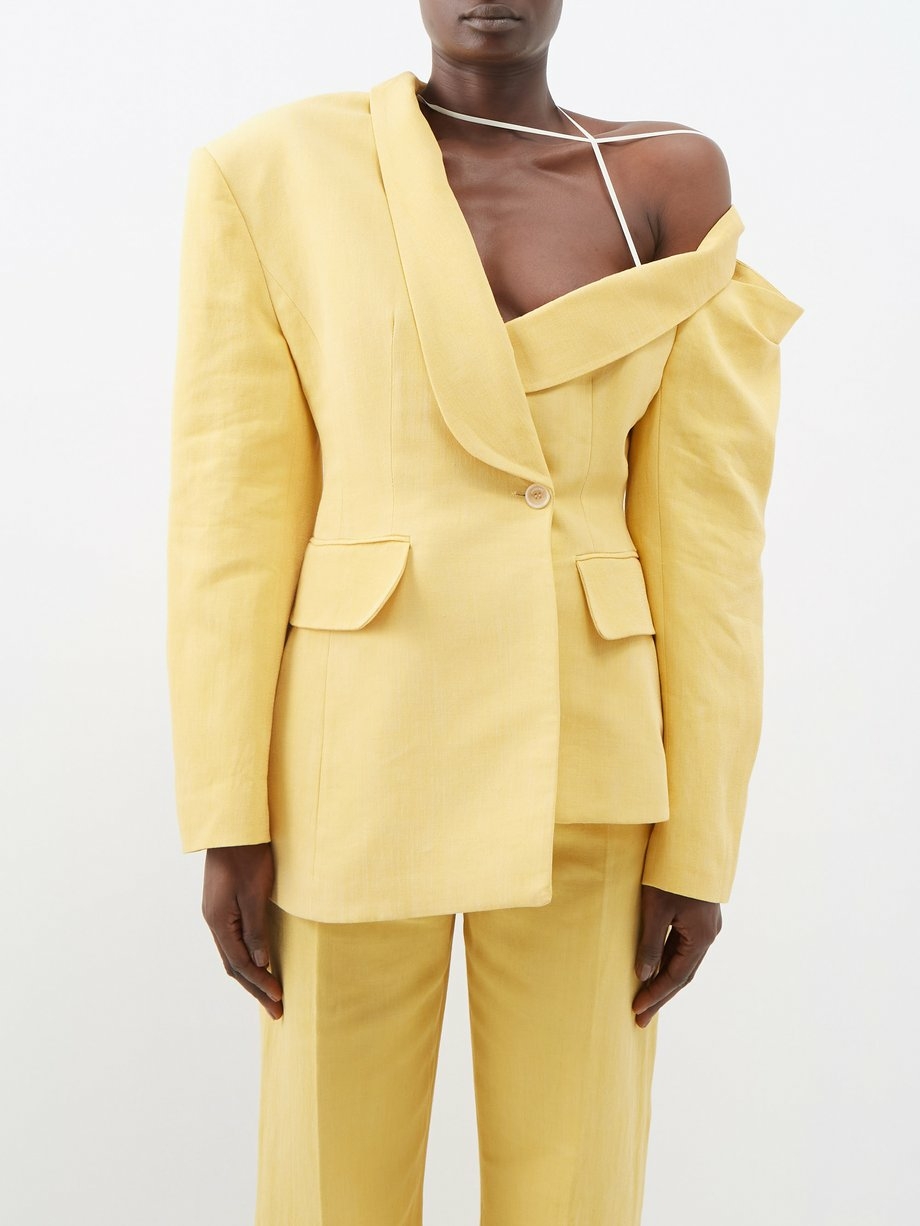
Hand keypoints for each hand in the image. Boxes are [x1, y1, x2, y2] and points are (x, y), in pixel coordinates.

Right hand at [201, 843, 282, 1019]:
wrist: (233, 826)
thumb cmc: (248, 856)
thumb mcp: (255, 893)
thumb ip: (256, 929)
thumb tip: (260, 963)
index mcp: (218, 921)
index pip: (241, 963)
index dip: (261, 983)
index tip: (280, 998)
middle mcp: (213, 921)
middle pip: (233, 965)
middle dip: (255, 989)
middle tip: (277, 1010)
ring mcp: (216, 913)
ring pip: (232, 955)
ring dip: (250, 976)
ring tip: (268, 994)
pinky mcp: (222, 905)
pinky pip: (233, 941)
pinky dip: (246, 958)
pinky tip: (257, 964)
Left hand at [632, 885, 721, 1026]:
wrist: (691, 841)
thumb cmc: (670, 874)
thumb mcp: (656, 909)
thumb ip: (650, 944)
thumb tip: (643, 975)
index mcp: (702, 936)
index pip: (677, 975)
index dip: (656, 994)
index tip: (637, 1010)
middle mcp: (709, 934)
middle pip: (683, 973)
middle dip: (661, 995)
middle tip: (640, 1017)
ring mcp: (706, 925)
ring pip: (684, 961)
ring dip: (665, 980)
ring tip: (645, 999)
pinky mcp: (699, 916)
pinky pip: (684, 947)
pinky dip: (669, 961)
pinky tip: (655, 969)